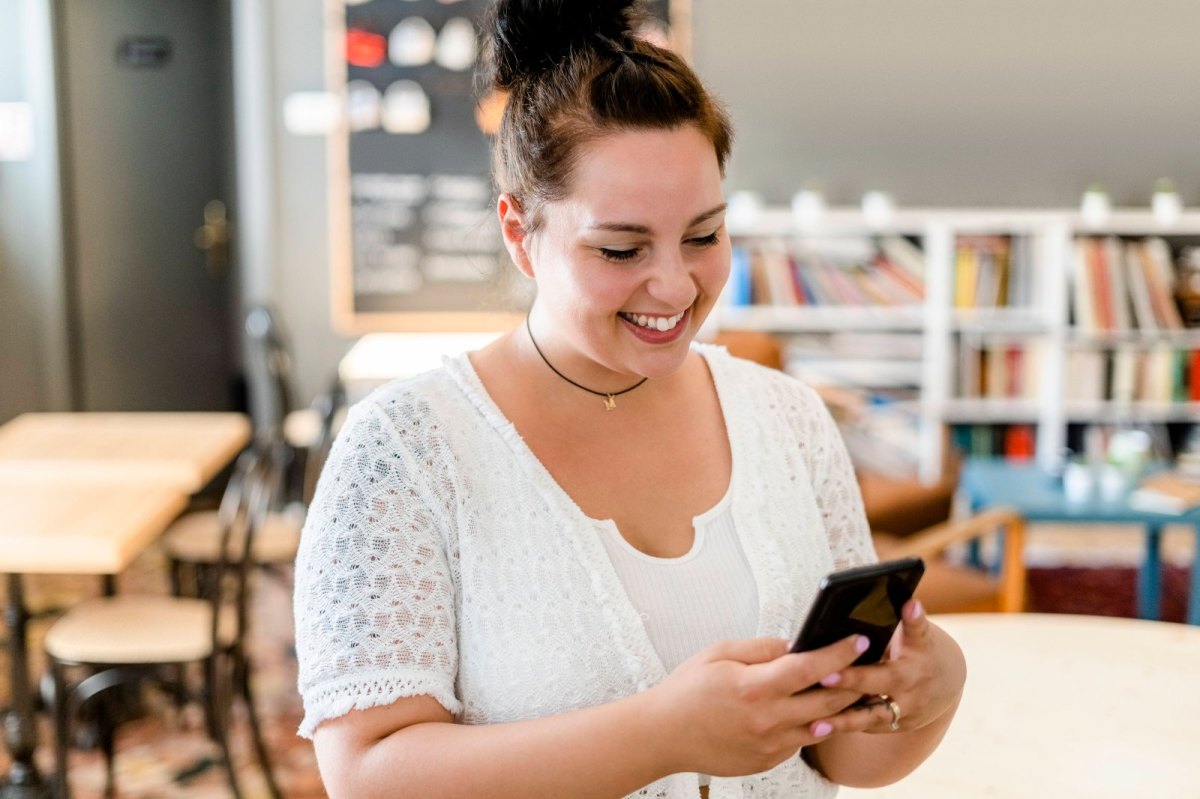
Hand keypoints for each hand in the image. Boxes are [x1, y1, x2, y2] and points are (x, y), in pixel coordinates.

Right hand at [644, 634, 900, 776]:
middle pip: (827, 702)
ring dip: (840, 709)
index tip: (859, 641)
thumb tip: (797, 645)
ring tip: (854, 691)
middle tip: (867, 667)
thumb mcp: (719, 653)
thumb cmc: (686, 689)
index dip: (839, 653)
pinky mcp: (767, 761)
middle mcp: (766, 720)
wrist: (663, 734)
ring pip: (821, 726)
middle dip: (853, 682)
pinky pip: (800, 741)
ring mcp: (769, 745)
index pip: (810, 668)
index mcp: (754, 688)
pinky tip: (816, 711)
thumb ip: (762, 648)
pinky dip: (812, 726)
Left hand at [810, 600, 965, 736]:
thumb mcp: (918, 632)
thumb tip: (900, 596)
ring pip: (872, 715)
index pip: (917, 632)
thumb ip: (909, 619)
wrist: (942, 686)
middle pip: (882, 680)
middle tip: (824, 676)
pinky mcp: (894, 725)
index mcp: (920, 651)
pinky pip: (865, 726)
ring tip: (816, 723)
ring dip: (844, 720)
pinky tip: (815, 727)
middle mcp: (914, 683)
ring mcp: (905, 709)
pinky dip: (842, 727)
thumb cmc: (918, 650)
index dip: (913, 619)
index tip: (908, 604)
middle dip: (854, 679)